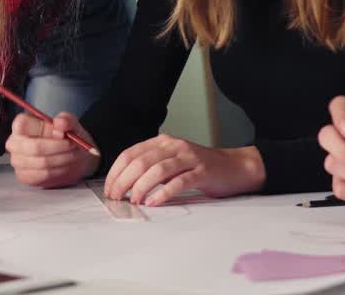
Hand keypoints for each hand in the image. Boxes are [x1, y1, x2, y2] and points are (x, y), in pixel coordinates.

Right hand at [5, 112, 98, 187]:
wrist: (70, 157)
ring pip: (42, 162)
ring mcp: (17, 161)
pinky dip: (59, 171)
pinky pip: (43, 175)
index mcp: (21, 125)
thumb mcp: (70, 124)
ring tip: (72, 155)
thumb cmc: (65, 137)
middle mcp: (14, 142)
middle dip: (58, 147)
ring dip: (62, 159)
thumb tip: (60, 122)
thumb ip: (66, 120)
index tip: (63, 134)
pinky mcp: (23, 176)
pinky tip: (64, 165)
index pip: (25, 125)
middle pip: (35, 147)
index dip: (47, 130)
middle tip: (72, 146)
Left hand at [104, 134, 264, 206]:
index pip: (130, 154)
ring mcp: (189, 157)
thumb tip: (123, 186)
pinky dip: (163, 193)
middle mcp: (174, 146)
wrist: (235, 167)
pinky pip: (179, 181)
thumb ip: (151, 168)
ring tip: (134, 200)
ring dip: (141, 187)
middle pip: (140, 161)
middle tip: (116, 197)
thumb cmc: (199, 168)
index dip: (116, 172)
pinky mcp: (202, 171)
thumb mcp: (172, 162)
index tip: (109, 189)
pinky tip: (153, 202)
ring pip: (157, 169)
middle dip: (123, 181)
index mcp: (162, 142)